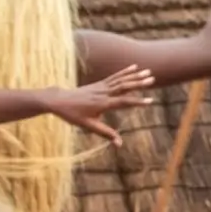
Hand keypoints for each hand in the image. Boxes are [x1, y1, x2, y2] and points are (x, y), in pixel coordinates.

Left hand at [41, 65, 155, 145]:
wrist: (58, 100)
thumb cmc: (73, 115)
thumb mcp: (89, 126)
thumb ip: (106, 133)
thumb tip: (120, 144)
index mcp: (102, 104)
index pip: (123, 102)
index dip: (137, 102)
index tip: (150, 101)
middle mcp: (103, 93)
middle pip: (124, 87)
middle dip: (139, 83)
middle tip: (152, 79)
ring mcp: (101, 86)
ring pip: (121, 80)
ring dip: (135, 76)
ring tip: (148, 72)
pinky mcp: (99, 83)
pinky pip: (114, 76)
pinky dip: (125, 71)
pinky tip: (134, 67)